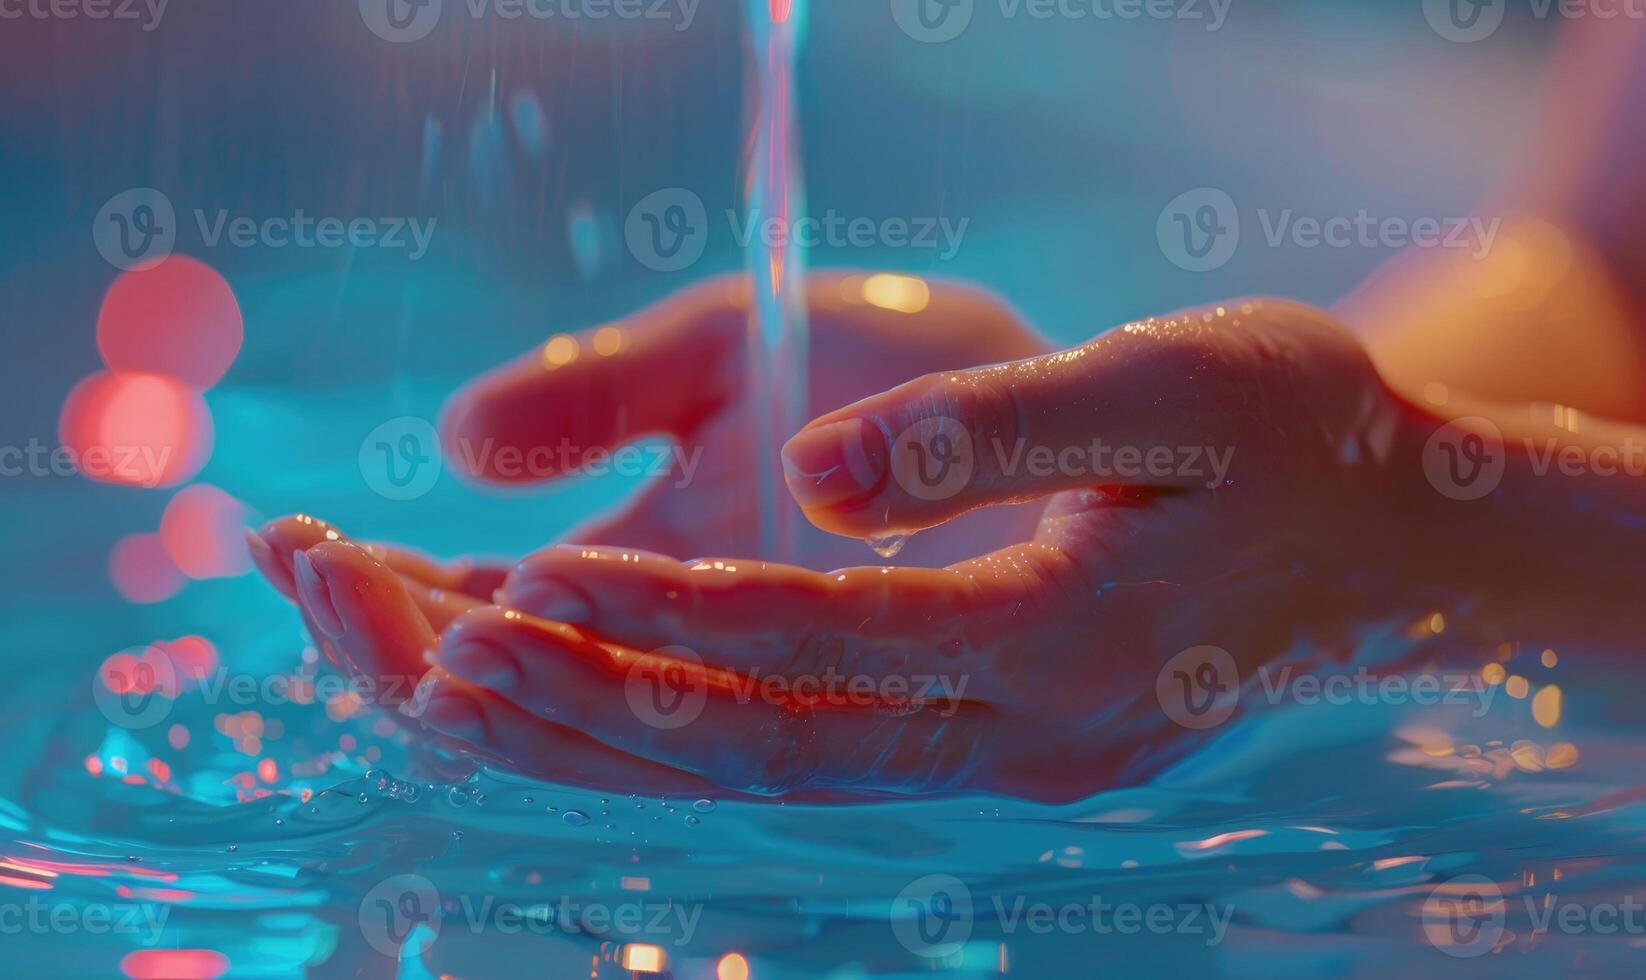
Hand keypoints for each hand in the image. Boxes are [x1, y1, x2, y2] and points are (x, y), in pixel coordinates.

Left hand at [280, 295, 1467, 801]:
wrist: (1407, 539)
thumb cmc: (1303, 435)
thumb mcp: (1178, 386)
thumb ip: (997, 431)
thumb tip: (818, 475)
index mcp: (1062, 644)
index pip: (825, 644)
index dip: (670, 618)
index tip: (529, 583)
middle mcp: (1026, 740)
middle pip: (777, 745)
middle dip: (603, 703)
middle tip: (444, 663)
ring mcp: (1016, 763)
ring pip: (789, 772)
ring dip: (632, 737)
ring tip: (484, 692)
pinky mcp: (1008, 749)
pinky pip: (828, 759)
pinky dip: (707, 737)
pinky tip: (619, 703)